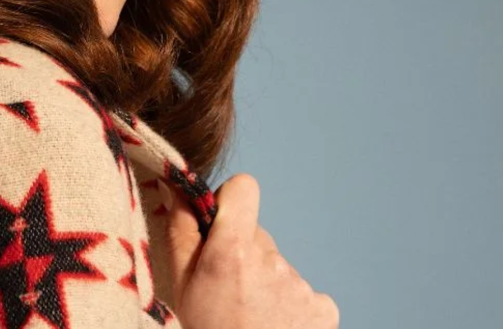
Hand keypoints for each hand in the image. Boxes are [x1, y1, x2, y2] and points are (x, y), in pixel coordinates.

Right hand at [167, 173, 338, 328]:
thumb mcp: (179, 286)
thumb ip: (181, 232)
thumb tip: (180, 190)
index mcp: (232, 250)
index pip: (244, 188)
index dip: (230, 202)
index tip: (220, 224)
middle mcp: (271, 261)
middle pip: (257, 236)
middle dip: (241, 254)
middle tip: (226, 292)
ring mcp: (301, 285)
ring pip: (277, 266)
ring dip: (264, 283)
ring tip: (249, 316)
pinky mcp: (323, 307)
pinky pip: (301, 291)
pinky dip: (288, 306)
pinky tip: (273, 327)